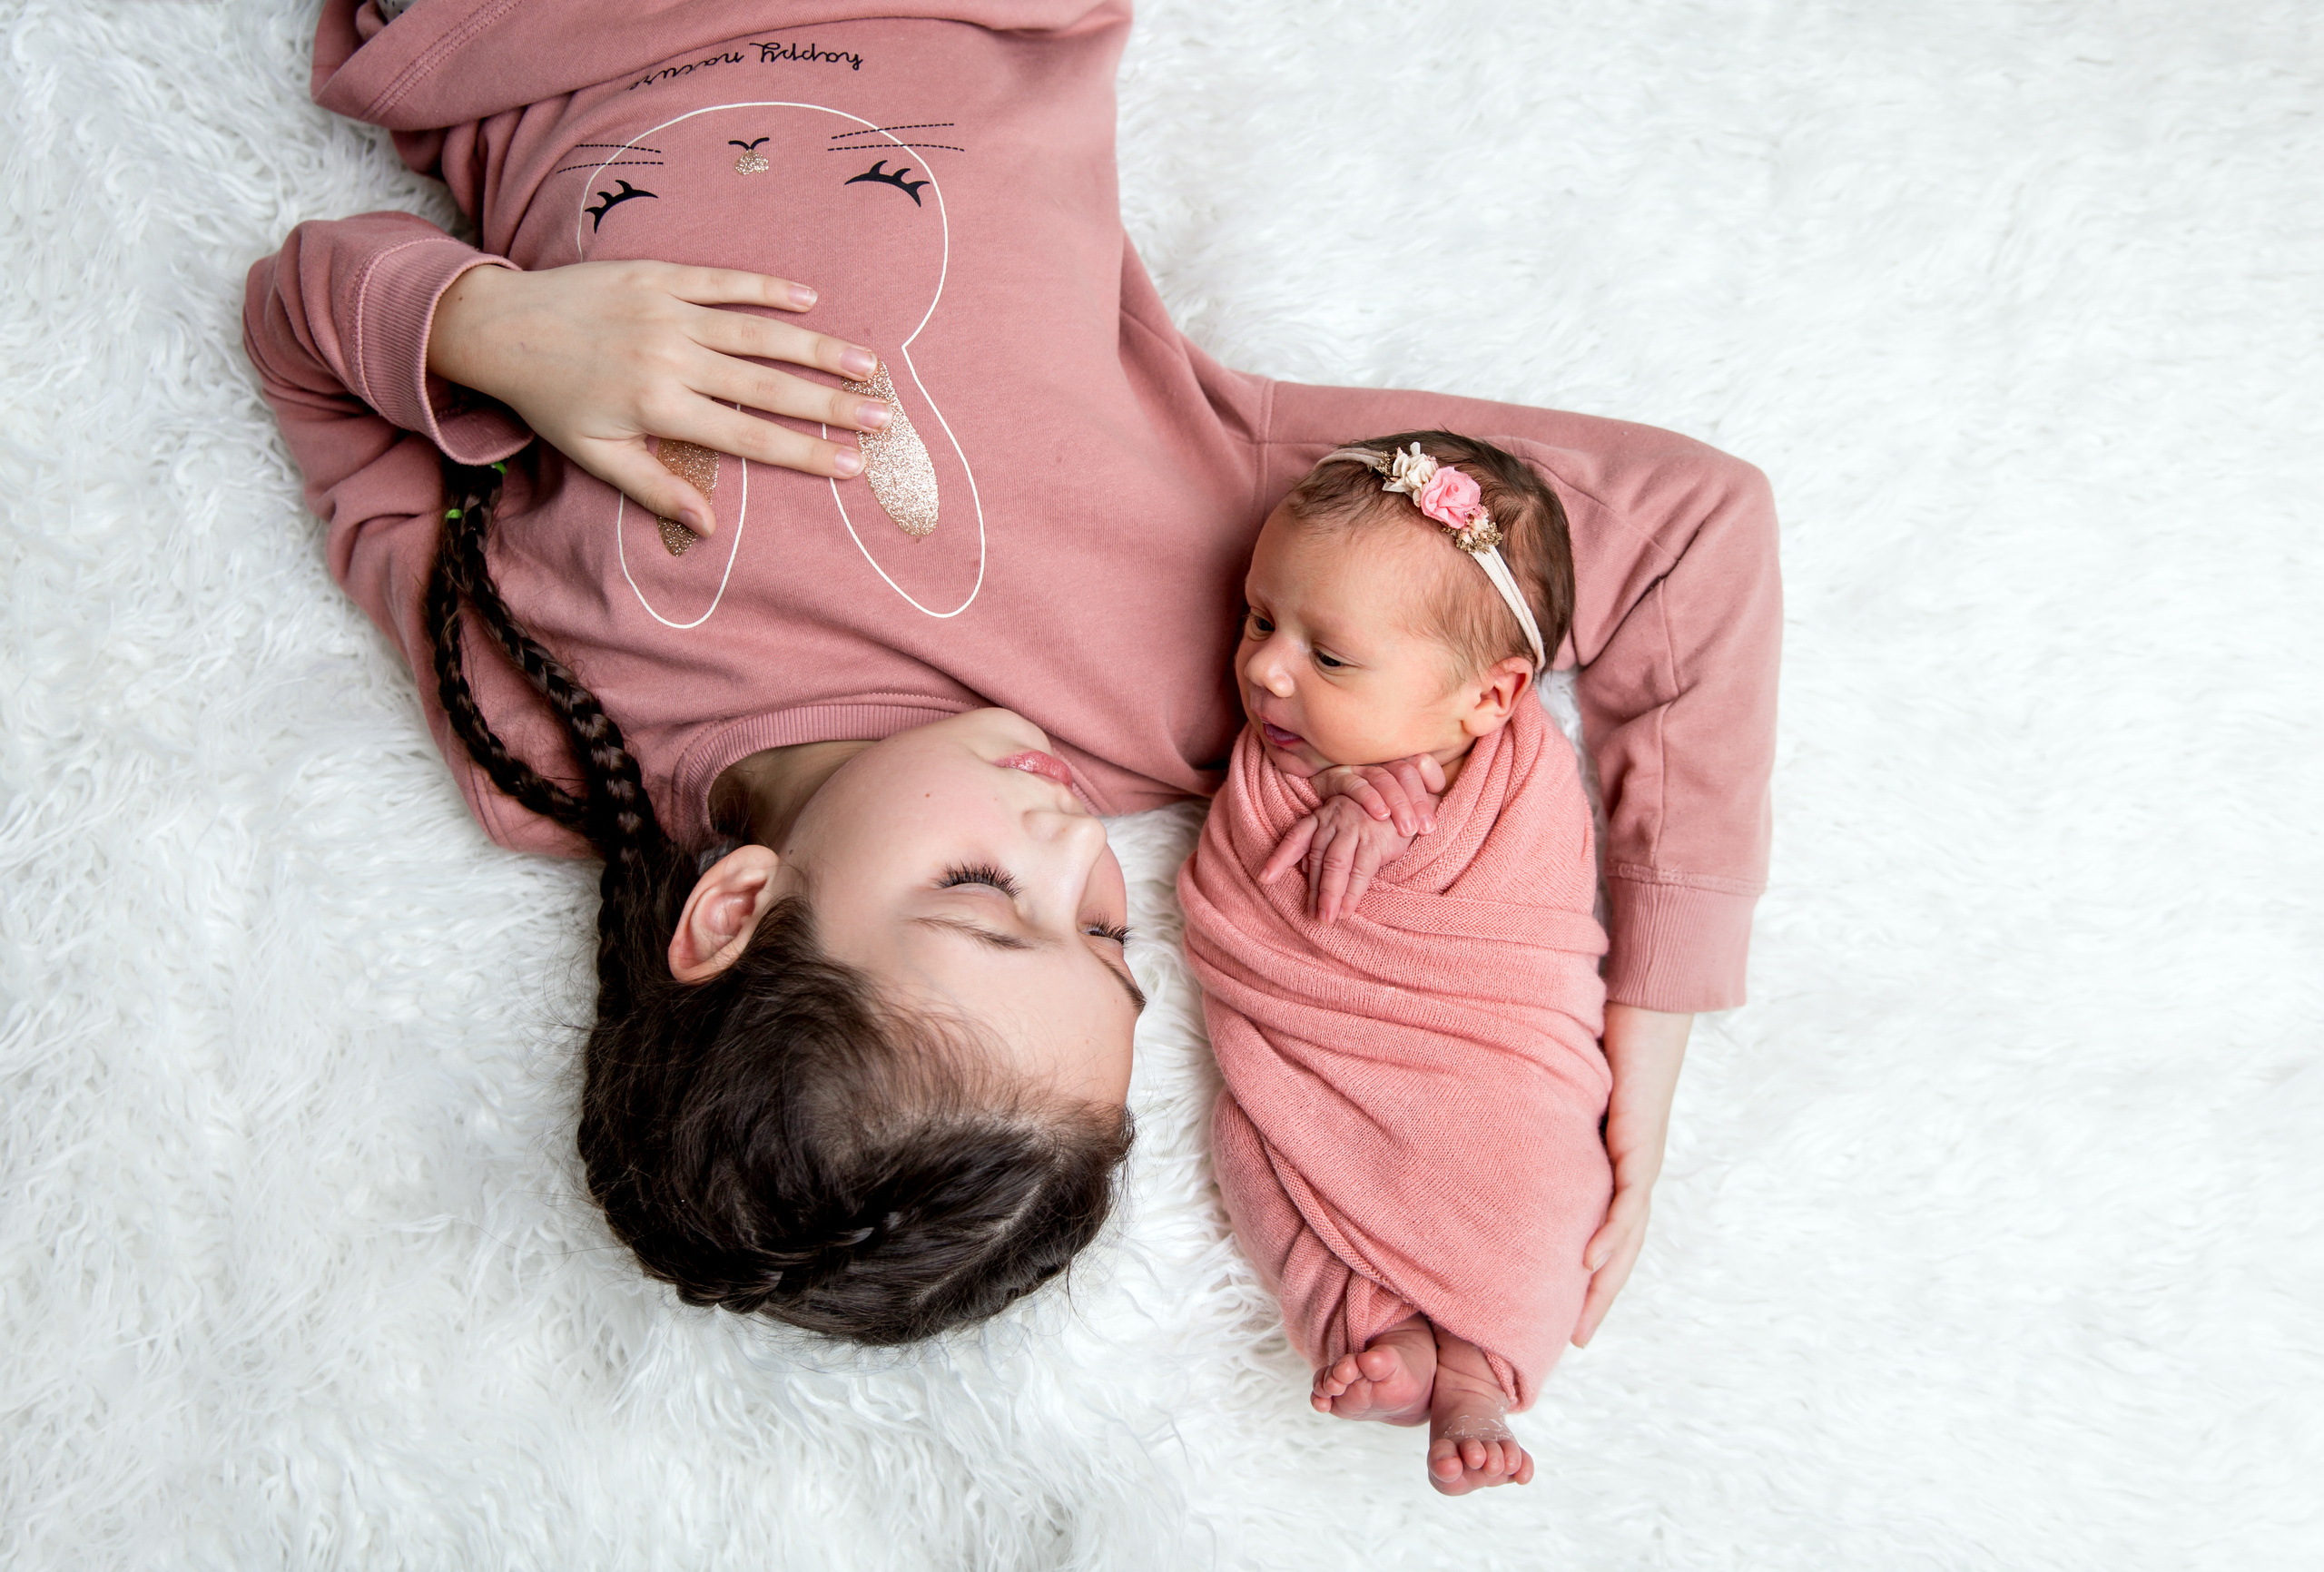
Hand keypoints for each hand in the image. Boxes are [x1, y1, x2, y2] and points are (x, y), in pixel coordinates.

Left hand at [426, 260, 890, 532]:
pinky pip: (722, 281)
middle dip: (829, 403)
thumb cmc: (550, 399)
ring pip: (756, 332)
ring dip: (816, 347)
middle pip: (766, 386)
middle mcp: (670, 358)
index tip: (852, 465)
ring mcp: (667, 312)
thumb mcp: (594, 456)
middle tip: (882, 416)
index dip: (804, 453)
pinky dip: (767, 288)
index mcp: (658, 408)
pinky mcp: (658, 275)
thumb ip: (654, 487)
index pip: (748, 437)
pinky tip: (809, 299)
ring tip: (866, 362)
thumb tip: (707, 527)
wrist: (499, 325)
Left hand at [1257, 797, 1407, 921]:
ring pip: (1336, 865)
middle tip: (1311, 916)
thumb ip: (1323, 846)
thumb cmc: (1369, 820)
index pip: (1295, 839)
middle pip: (1318, 859)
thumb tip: (1304, 871)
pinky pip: (1361, 869)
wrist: (1405, 805)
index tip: (1264, 878)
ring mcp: (1355, 828)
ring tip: (1325, 918)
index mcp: (1321, 818)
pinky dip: (1353, 892)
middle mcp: (1334, 820)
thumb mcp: (1342, 827)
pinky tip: (1347, 909)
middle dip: (1313, 890)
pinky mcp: (1375, 839)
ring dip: (1330, 894)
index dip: (1279, 858)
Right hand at [1313, 755, 1445, 837]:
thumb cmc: (1364, 817)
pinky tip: (1380, 815)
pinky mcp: (1337, 776)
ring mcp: (1358, 767)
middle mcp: (1379, 762)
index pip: (1422, 763)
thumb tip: (1434, 825)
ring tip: (1407, 829)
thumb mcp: (1391, 814)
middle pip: (1405, 773)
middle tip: (1425, 829)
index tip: (1432, 818)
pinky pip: (1356, 784)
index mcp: (1397, 766)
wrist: (1323, 817)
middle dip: (1418, 802)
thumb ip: (1411, 814)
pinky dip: (1370, 799)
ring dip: (1399, 804)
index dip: (1432, 782)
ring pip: (1384, 779)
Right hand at [1573, 1004, 1693, 1345]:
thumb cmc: (1610, 1037)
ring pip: (1626, 1240)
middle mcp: (1634, 1171)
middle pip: (1620, 1251)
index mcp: (1616, 1163)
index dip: (1587, 1273)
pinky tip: (1589, 1262)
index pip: (1603, 1229)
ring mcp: (1641, 1161)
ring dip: (1606, 1285)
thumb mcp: (1566, 1089)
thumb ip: (1546, 1115)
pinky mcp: (1641, 1145)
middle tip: (1576, 1342)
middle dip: (1599, 1299)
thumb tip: (1499, 1121)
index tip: (1561, 1308)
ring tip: (1582, 1325)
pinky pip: (1626, 1203)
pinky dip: (1610, 1236)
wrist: (1650, 1005)